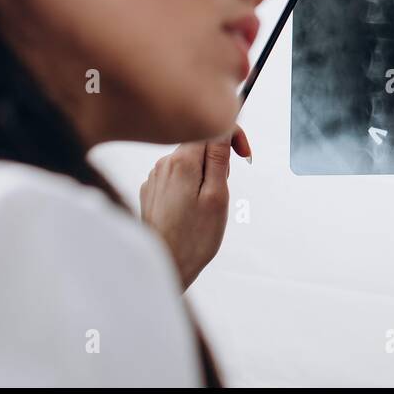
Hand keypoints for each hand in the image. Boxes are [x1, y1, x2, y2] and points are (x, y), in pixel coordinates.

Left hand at [139, 126, 250, 288]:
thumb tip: (223, 128)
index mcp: (182, 162)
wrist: (164, 265)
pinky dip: (188, 185)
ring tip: (204, 204)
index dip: (232, 136)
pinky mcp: (151, 190)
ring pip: (188, 161)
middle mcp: (163, 164)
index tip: (243, 154)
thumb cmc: (193, 238)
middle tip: (222, 189)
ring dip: (203, 174)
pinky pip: (176, 176)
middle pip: (199, 145)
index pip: (210, 128)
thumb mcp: (218, 196)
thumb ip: (220, 158)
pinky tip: (189, 209)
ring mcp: (154, 177)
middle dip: (217, 160)